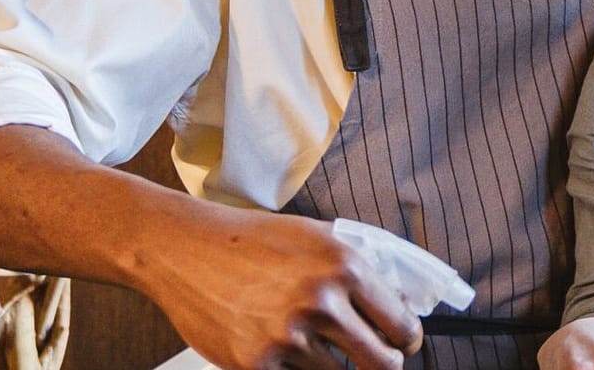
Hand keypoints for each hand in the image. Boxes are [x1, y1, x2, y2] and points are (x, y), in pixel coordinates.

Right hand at [142, 209, 423, 369]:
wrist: (187, 249)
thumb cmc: (252, 241)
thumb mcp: (316, 237)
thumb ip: (358, 268)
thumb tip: (400, 301)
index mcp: (344, 265)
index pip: (401, 324)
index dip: (407, 339)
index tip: (403, 343)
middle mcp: (321, 301)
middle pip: (382, 363)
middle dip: (384, 364)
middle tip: (375, 358)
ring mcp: (288, 336)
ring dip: (329, 362)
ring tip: (303, 335)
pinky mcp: (256, 364)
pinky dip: (294, 368)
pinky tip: (280, 347)